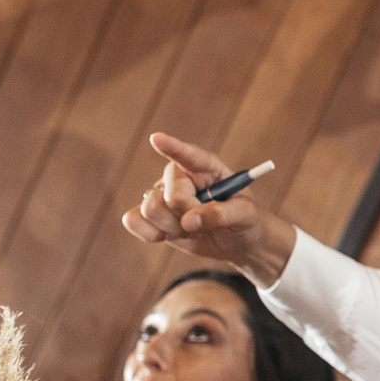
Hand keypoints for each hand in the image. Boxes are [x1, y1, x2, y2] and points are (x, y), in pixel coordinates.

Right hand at [121, 131, 299, 286]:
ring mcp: (162, 194)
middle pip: (170, 193)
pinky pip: (133, 220)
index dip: (172, 147)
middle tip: (205, 222)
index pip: (188, 155)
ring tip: (191, 229)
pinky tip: (170, 234)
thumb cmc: (244, 220)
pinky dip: (150, 234)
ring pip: (151, 208)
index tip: (157, 139)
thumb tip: (189, 221)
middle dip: (189, 215)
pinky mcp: (150, 215)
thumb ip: (222, 214)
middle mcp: (179, 177)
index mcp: (206, 166)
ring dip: (173, 228)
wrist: (235, 241)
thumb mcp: (246, 215)